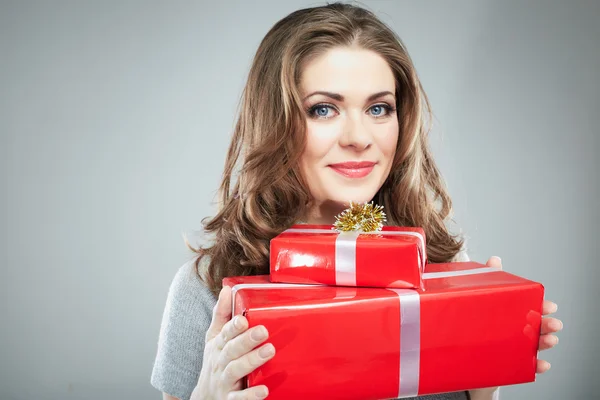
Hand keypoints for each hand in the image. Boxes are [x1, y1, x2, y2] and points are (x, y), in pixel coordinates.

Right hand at [191, 286, 275, 399]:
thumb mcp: (214, 338)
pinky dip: (250, 395)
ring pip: (235, 370)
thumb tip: (227, 289)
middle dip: (246, 340)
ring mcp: (224, 381)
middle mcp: (220, 362)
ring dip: (251, 361)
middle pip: (231, 350)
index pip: (224, 334)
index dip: (233, 327)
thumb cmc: (215, 363)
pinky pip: (239, 398)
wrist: (204, 398)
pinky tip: (264, 390)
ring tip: (269, 351)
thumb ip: (222, 315)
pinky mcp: (229, 399)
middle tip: (263, 331)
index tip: (244, 319)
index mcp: (218, 346)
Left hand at [469, 256, 562, 399]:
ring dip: (544, 343)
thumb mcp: (474, 293)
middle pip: (534, 327)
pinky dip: (534, 366)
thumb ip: (486, 276)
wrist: (450, 340)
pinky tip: (542, 364)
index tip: (551, 306)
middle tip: (554, 324)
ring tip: (550, 340)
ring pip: (531, 346)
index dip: (542, 307)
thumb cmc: (466, 315)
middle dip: (547, 325)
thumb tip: (495, 260)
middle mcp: (512, 329)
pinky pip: (521, 367)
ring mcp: (509, 347)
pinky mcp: (502, 363)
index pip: (530, 308)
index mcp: (509, 312)